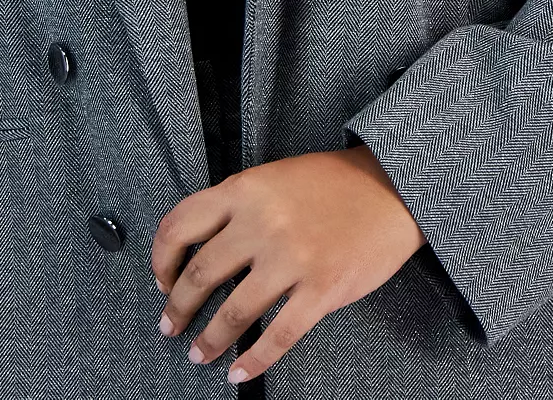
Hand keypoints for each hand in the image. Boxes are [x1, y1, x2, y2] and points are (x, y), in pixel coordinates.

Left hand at [151, 141, 427, 384]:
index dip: (162, 260)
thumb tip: (200, 248)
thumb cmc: (331, 182)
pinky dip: (254, 361)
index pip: (180, 225)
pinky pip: (278, 336)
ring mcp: (291, 259)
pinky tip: (239, 373)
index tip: (162, 280)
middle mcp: (260, 223)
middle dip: (177, 307)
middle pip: (200, 274)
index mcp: (243, 190)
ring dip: (208, 339)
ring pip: (233, 311)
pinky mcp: (321, 290)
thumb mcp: (272, 178)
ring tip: (198, 354)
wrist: (390, 188)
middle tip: (169, 325)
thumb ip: (237, 206)